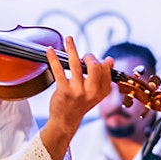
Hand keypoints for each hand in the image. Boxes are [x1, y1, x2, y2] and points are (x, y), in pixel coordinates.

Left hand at [39, 36, 112, 159]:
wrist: (66, 121)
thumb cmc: (80, 104)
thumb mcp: (95, 92)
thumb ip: (102, 77)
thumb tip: (109, 59)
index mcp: (102, 91)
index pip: (106, 69)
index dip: (100, 62)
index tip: (94, 60)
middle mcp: (91, 91)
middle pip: (95, 66)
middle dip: (90, 57)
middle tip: (85, 56)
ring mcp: (77, 91)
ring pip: (76, 64)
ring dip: (72, 48)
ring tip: (69, 38)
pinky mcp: (64, 91)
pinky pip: (59, 70)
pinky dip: (54, 58)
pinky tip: (50, 50)